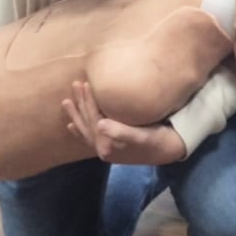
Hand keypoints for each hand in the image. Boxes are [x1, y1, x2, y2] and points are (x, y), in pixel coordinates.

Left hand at [62, 80, 184, 165]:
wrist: (169, 151)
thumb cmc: (158, 140)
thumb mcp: (143, 136)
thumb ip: (121, 132)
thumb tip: (100, 124)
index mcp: (108, 146)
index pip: (94, 120)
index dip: (88, 101)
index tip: (84, 83)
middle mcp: (103, 149)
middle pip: (87, 123)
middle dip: (81, 104)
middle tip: (75, 84)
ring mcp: (105, 149)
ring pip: (85, 130)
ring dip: (76, 115)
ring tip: (66, 102)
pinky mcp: (110, 147)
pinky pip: (90, 139)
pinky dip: (80, 131)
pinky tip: (72, 126)